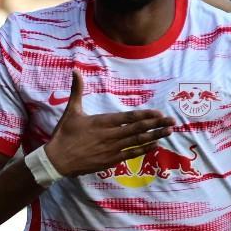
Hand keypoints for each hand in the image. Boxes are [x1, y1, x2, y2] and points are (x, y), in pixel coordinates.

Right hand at [42, 70, 173, 175]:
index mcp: (103, 121)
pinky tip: (155, 146)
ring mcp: (112, 149)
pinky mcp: (110, 160)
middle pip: (138, 129)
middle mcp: (110, 135)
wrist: (58, 160)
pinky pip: (131, 154)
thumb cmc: (65, 134)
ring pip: (138, 141)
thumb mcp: (71, 110)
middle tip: (172, 121)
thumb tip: (75, 70)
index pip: (129, 117)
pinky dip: (144, 150)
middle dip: (157, 125)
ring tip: (168, 132)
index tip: (159, 113)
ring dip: (155, 136)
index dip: (146, 115)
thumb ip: (77, 90)